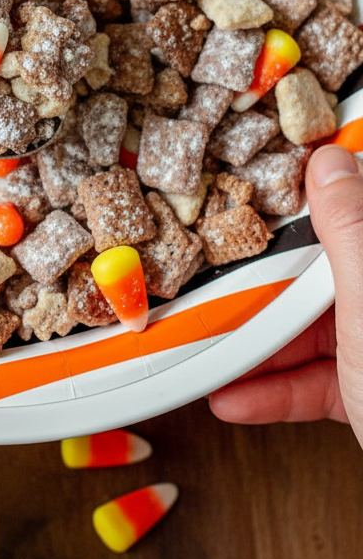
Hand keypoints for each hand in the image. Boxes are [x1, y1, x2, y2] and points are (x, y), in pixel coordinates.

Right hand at [210, 145, 362, 449]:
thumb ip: (349, 230)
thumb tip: (330, 162)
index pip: (347, 215)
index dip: (301, 204)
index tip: (254, 194)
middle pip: (317, 276)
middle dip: (261, 287)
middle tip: (214, 283)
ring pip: (309, 330)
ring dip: (255, 345)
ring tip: (208, 345)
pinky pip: (314, 381)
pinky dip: (273, 390)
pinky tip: (235, 395)